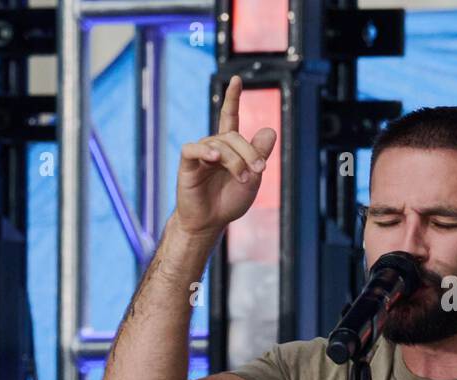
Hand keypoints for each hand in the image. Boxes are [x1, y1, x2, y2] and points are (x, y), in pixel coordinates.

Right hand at [172, 74, 277, 237]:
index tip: (236, 79)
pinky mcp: (187, 164)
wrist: (209, 223)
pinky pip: (194, 149)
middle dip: (249, 152)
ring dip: (235, 161)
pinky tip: (215, 158)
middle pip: (233, 136)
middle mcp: (213, 146)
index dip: (232, 98)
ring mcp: (200, 154)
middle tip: (259, 172)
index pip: (229, 117)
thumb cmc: (228, 202)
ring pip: (220, 144)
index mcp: (228, 147)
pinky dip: (206, 151)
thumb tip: (269, 130)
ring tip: (243, 179)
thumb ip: (259, 155)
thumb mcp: (252, 178)